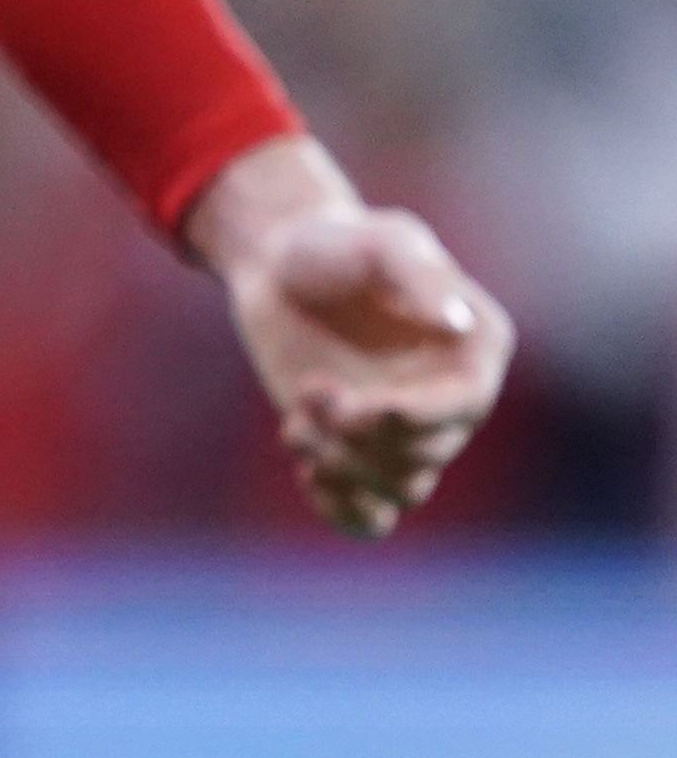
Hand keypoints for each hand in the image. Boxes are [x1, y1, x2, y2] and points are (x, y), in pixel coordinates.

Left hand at [220, 198, 511, 534]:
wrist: (281, 264)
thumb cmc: (336, 243)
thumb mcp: (379, 241)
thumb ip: (417, 274)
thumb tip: (456, 321)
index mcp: (475, 350)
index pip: (463, 407)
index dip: (417, 417)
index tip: (369, 406)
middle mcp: (453, 400)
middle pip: (424, 454)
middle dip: (361, 434)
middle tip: (310, 390)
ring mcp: (408, 431)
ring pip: (399, 488)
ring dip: (342, 468)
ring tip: (293, 425)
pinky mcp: (362, 451)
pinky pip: (373, 515)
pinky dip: (345, 513)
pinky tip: (308, 477)